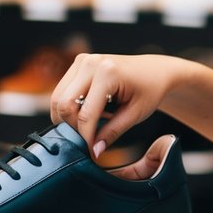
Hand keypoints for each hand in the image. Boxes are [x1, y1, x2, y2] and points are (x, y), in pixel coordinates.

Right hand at [50, 53, 182, 159]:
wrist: (155, 71)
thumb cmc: (150, 90)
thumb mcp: (135, 114)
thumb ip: (112, 132)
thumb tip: (94, 150)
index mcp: (107, 73)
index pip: (85, 113)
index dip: (86, 136)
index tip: (91, 151)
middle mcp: (90, 63)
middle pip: (64, 104)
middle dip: (73, 127)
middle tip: (89, 139)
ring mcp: (82, 61)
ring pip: (58, 98)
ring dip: (69, 118)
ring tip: (91, 124)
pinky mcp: (77, 64)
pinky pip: (62, 91)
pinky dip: (69, 107)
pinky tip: (89, 112)